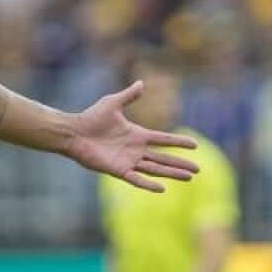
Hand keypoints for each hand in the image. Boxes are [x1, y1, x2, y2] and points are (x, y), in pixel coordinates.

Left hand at [67, 81, 199, 191]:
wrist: (73, 132)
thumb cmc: (90, 118)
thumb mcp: (112, 104)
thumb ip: (129, 96)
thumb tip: (141, 83)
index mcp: (137, 134)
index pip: (163, 139)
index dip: (179, 142)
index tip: (196, 145)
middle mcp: (135, 149)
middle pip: (163, 158)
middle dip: (180, 163)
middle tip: (198, 169)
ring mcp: (127, 161)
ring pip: (155, 169)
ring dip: (172, 173)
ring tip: (189, 177)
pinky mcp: (117, 170)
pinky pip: (136, 179)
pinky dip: (148, 184)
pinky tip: (162, 189)